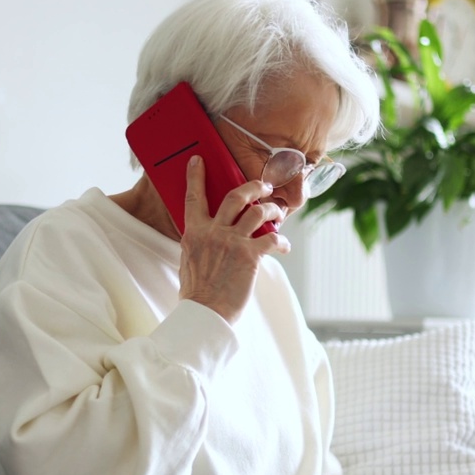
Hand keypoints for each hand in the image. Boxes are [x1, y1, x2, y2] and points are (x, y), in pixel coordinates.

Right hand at [178, 156, 289, 322]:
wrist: (205, 313)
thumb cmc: (197, 293)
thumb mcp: (189, 261)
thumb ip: (200, 243)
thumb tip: (211, 238)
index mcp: (194, 233)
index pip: (193, 197)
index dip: (195, 176)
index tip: (198, 160)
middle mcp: (213, 232)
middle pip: (236, 197)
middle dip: (254, 187)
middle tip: (264, 186)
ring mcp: (232, 242)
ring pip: (258, 212)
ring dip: (273, 211)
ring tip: (278, 214)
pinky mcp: (249, 256)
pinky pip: (273, 240)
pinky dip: (282, 243)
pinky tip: (284, 248)